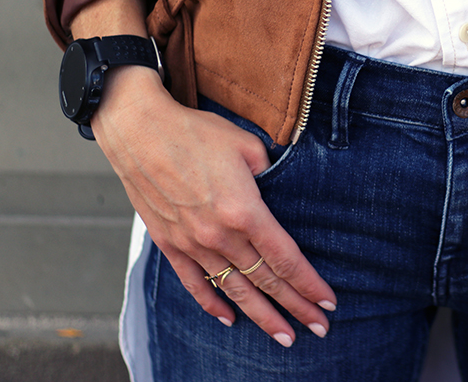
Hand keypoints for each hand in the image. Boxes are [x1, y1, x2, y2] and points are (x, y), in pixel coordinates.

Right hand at [92, 65, 336, 345]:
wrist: (139, 131)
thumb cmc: (196, 132)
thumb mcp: (248, 146)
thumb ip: (271, 172)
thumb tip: (281, 188)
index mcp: (246, 212)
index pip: (286, 259)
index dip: (309, 283)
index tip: (329, 302)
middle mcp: (220, 235)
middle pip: (266, 281)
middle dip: (296, 307)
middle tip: (320, 328)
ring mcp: (192, 244)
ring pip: (234, 290)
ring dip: (261, 316)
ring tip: (284, 336)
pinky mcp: (169, 243)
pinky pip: (194, 283)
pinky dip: (212, 303)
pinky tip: (229, 319)